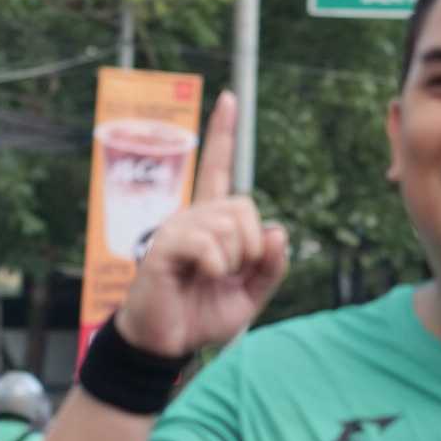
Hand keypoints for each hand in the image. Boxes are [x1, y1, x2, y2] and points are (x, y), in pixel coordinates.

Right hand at [114, 91, 288, 359]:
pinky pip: (206, 244)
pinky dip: (214, 266)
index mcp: (211, 222)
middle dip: (250, 246)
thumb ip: (270, 265)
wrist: (167, 342)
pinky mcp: (163, 247)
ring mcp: (176, 228)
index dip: (224, 133)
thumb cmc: (202, 314)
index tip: (229, 97)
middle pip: (244, 206)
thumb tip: (277, 230)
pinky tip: (199, 277)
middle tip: (230, 273)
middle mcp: (193, 217)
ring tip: (210, 278)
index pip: (219, 168)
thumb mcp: (250, 293)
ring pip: (228, 226)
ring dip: (232, 261)